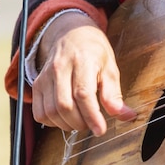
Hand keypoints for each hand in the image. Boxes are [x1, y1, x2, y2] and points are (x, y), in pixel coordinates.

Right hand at [31, 12, 135, 135]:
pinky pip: (39, 112)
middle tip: (93, 124)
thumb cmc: (94, 53)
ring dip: (67, 124)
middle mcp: (60, 68)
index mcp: (82, 61)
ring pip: (50, 111)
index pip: (83, 94)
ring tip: (82, 121)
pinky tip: (66, 118)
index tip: (101, 130)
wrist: (72, 34)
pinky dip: (53, 122)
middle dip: (80, 123)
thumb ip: (115, 95)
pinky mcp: (37, 84)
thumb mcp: (110, 69)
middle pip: (64, 105)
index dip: (92, 116)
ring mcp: (45, 76)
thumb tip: (127, 116)